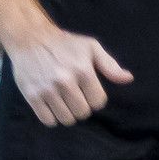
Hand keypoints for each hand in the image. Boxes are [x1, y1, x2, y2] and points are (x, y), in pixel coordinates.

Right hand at [8, 26, 132, 126]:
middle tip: (75, 97)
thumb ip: (109, 65)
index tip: (88, 92)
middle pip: (82, 113)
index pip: (98, 102)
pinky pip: (47, 120)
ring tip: (64, 101)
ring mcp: (47, 90)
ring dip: (67, 114)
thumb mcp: (90, 47)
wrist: (30, 38)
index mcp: (83, 70)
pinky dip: (52, 117)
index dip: (95, 99)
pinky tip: (52, 105)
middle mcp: (65, 82)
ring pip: (66, 119)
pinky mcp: (32, 96)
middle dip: (82, 107)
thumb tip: (128, 79)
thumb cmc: (64, 43)